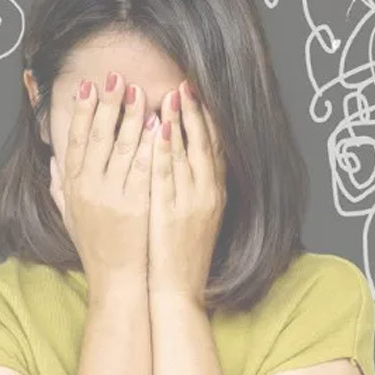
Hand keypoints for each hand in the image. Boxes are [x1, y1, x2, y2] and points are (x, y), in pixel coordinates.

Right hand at [49, 71, 156, 291]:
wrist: (117, 279)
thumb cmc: (95, 247)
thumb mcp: (69, 215)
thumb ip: (60, 186)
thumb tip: (54, 160)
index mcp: (73, 186)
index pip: (75, 140)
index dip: (81, 110)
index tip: (88, 86)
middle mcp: (89, 187)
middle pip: (97, 135)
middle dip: (107, 102)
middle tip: (116, 76)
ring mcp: (113, 196)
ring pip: (121, 146)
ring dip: (130, 115)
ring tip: (139, 91)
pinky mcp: (137, 205)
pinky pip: (143, 166)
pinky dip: (149, 143)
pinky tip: (158, 123)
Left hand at [147, 80, 226, 306]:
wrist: (179, 289)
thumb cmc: (183, 254)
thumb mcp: (197, 216)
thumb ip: (192, 187)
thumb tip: (185, 159)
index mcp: (214, 193)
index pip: (213, 147)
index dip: (206, 119)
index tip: (196, 95)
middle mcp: (208, 193)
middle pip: (205, 144)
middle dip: (196, 112)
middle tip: (186, 85)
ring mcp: (192, 202)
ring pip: (188, 153)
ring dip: (181, 122)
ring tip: (172, 95)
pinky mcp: (173, 212)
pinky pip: (168, 174)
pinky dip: (165, 150)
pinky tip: (159, 129)